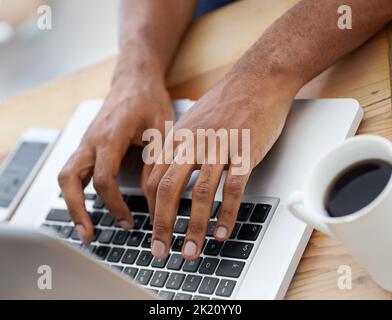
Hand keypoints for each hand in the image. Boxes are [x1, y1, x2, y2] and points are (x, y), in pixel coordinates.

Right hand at [58, 77, 173, 243]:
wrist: (135, 79)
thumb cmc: (150, 100)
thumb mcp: (162, 131)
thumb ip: (156, 163)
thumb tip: (154, 198)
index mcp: (110, 136)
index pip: (103, 179)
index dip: (115, 205)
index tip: (129, 221)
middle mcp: (91, 140)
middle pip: (69, 180)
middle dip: (76, 210)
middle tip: (88, 234)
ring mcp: (86, 141)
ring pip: (65, 176)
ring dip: (72, 203)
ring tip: (85, 226)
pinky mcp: (87, 143)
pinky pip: (73, 170)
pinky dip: (77, 190)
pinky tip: (89, 203)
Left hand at [145, 72, 294, 259]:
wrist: (257, 78)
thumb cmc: (226, 102)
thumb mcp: (192, 122)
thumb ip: (179, 148)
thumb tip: (170, 176)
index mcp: (177, 138)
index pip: (153, 180)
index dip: (151, 210)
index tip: (153, 230)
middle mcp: (192, 143)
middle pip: (168, 190)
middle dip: (161, 226)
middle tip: (161, 252)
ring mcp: (218, 146)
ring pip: (199, 193)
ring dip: (193, 226)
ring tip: (191, 251)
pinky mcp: (244, 150)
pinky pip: (232, 188)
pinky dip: (226, 213)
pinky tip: (222, 231)